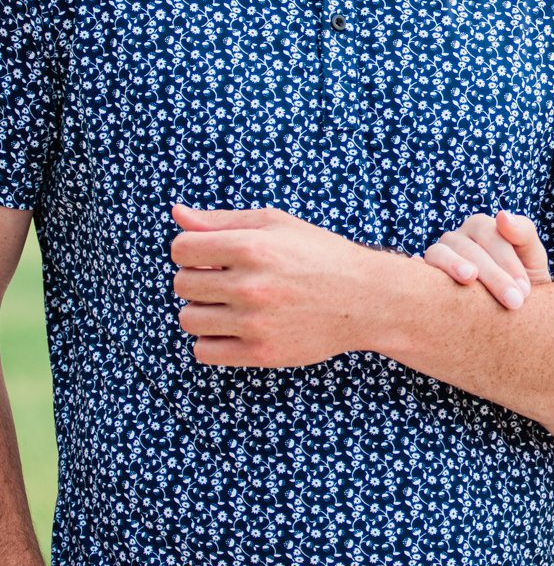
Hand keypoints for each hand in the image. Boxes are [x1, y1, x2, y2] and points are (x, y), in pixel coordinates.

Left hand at [171, 204, 378, 367]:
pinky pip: (203, 351)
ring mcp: (255, 321)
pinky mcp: (261, 352)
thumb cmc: (319, 254)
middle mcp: (251, 285)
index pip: (181, 250)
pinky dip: (211, 341)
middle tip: (226, 281)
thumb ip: (222, 221)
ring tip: (230, 305)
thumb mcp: (276, 225)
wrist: (365, 298)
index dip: (191, 251)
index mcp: (251, 246)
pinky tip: (233, 329)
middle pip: (182, 285)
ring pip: (189, 319)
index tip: (210, 257)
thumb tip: (177, 213)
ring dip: (203, 312)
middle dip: (198, 280)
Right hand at [424, 211, 551, 309]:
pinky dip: (423, 274)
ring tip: (469, 278)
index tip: (524, 289)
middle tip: (514, 301)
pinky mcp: (425, 277)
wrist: (512, 313)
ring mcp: (438, 255)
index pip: (490, 235)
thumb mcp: (533, 258)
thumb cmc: (522, 282)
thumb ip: (524, 233)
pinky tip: (432, 287)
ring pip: (440, 254)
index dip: (508, 261)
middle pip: (469, 248)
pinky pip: (420, 272)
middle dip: (493, 274)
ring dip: (454, 265)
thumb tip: (502, 215)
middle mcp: (457, 238)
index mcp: (481, 228)